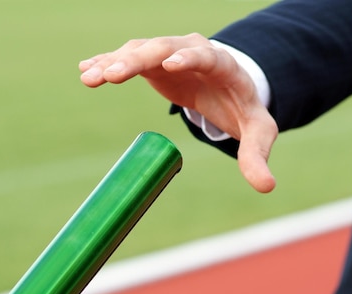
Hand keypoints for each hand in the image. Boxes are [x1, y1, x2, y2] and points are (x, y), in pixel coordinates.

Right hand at [79, 34, 277, 192]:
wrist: (228, 87)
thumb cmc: (242, 109)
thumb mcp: (257, 132)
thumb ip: (257, 155)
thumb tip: (266, 187)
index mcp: (221, 64)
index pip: (205, 55)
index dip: (188, 58)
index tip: (170, 63)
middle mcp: (191, 50)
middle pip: (161, 48)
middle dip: (137, 60)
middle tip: (112, 75)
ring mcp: (168, 53)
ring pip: (139, 51)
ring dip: (113, 62)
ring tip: (89, 77)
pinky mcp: (151, 61)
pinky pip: (126, 58)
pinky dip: (106, 63)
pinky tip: (85, 70)